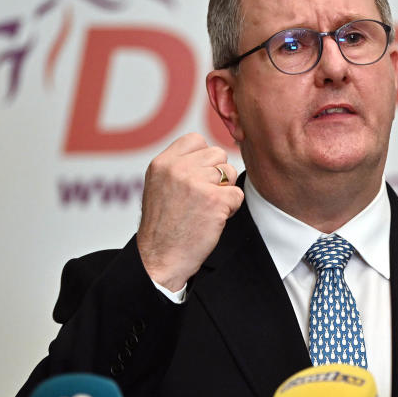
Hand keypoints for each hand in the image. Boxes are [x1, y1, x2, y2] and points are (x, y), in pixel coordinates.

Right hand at [137, 133, 242, 290]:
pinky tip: (214, 219)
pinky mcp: (214, 200)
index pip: (196, 139)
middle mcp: (178, 168)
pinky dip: (231, 208)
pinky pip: (237, 194)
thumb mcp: (159, 185)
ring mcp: (196, 183)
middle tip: (203, 197)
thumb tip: (210, 154)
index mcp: (162, 162)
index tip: (199, 177)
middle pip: (217, 154)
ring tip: (207, 208)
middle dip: (217, 174)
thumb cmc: (163, 226)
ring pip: (230, 171)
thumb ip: (180, 166)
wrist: (160, 257)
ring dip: (225, 190)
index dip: (204, 158)